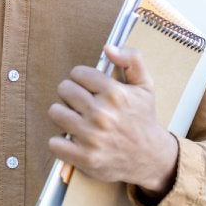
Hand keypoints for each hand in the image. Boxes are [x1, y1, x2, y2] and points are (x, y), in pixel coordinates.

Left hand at [48, 44, 178, 195]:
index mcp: (115, 94)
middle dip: (71, 94)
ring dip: (63, 115)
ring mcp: (92, 137)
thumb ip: (132, 59)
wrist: (151, 157)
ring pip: (55, 112)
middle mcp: (102, 114)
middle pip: (64, 89)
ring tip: (76, 119)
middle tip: (81, 103)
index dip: (81, 78)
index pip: (78, 73)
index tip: (88, 87)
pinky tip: (73, 139)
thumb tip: (108, 47)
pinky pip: (54, 142)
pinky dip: (60, 142)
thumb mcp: (145, 85)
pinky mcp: (85, 158)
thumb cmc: (143, 118)